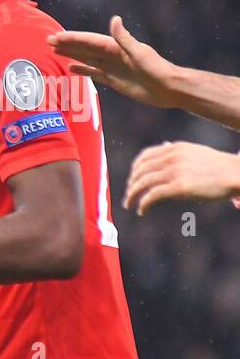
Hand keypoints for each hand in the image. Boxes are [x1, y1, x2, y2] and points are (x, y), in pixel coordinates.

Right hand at [48, 15, 180, 109]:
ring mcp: (112, 68)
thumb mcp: (139, 52)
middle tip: (49, 41)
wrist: (168, 88)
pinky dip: (83, 70)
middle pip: (85, 48)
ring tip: (56, 50)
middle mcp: (112, 55)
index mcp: (117, 47)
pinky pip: (94, 73)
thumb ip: (124, 38)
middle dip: (68, 44)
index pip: (89, 41)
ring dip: (72, 54)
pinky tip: (72, 68)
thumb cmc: (156, 69)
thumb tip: (114, 19)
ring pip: (87, 59)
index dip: (73, 38)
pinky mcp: (113, 80)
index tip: (56, 36)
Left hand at [123, 140, 239, 213]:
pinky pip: (152, 196)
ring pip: (142, 184)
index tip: (132, 180)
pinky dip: (143, 204)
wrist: (237, 173)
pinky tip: (142, 211)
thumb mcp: (196, 152)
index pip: (145, 156)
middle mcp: (171, 157)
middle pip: (140, 171)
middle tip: (129, 196)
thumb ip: (178, 151)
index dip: (135, 169)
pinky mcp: (178, 187)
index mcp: (175, 148)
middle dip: (131, 184)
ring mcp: (174, 171)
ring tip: (130, 205)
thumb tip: (165, 146)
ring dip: (132, 196)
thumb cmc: (220, 166)